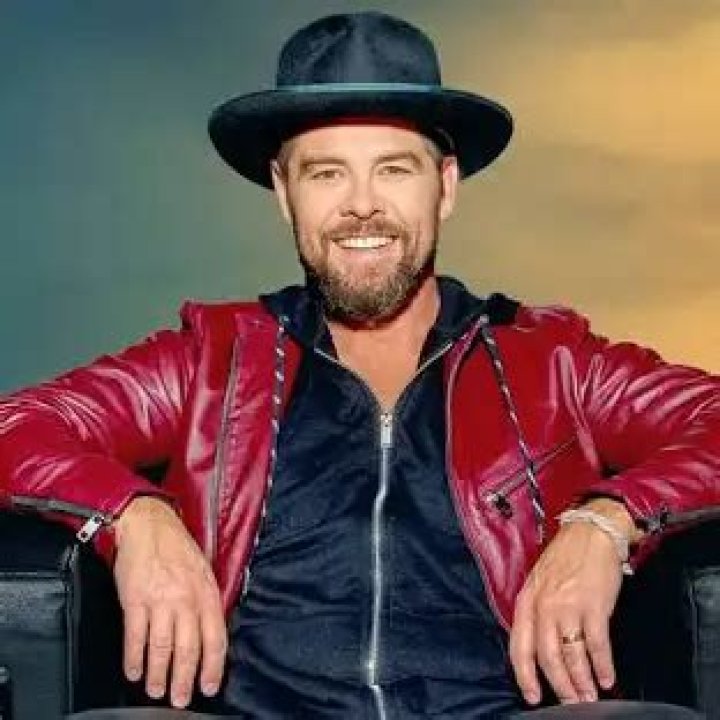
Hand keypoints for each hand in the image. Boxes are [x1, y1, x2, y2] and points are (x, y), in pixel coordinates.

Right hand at [113, 497, 226, 707]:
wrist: (149, 524)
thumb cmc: (178, 548)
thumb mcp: (204, 571)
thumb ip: (207, 601)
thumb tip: (211, 633)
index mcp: (207, 594)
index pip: (216, 639)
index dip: (213, 667)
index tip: (209, 687)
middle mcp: (186, 600)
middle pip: (188, 650)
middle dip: (185, 680)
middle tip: (180, 700)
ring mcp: (160, 601)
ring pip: (162, 649)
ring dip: (158, 675)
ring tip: (156, 691)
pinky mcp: (135, 600)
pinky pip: (135, 637)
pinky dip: (133, 659)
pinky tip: (133, 671)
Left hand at [508, 499, 636, 705]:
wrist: (590, 532)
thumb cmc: (565, 557)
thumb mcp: (538, 582)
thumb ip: (535, 612)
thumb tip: (538, 648)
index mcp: (527, 600)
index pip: (519, 646)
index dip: (525, 675)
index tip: (532, 696)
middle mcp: (544, 606)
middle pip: (547, 657)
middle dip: (559, 686)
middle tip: (570, 703)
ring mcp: (568, 606)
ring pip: (572, 656)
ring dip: (582, 681)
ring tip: (589, 697)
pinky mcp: (593, 606)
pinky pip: (597, 645)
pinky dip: (603, 666)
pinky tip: (607, 678)